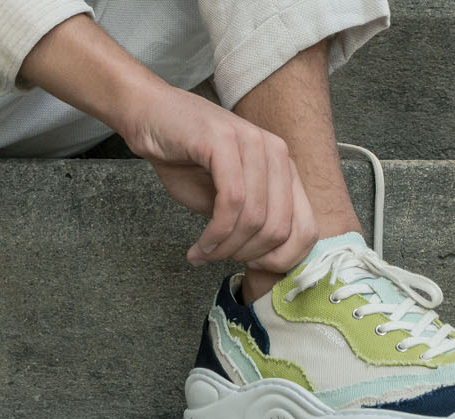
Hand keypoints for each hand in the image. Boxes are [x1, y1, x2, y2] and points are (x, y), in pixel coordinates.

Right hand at [20, 15, 316, 272]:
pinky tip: (200, 245)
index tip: (250, 267)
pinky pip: (231, 200)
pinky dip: (215, 232)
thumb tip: (266, 260)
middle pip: (280, 228)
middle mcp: (277, 153)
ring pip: (255, 217)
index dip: (281, 259)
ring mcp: (252, 143)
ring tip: (204, 253)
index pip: (306, 229)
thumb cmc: (186, 159)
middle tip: (220, 259)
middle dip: (248, 255)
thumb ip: (251, 222)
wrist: (148, 116)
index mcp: (285, 168)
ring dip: (227, 247)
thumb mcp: (227, 198)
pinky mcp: (223, 141)